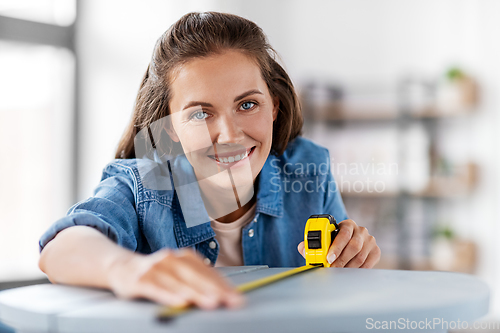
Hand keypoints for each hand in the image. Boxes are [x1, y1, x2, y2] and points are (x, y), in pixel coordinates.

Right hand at [107, 248, 243, 308]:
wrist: (120, 266)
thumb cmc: (155, 273)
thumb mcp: (176, 272)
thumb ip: (196, 280)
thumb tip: (222, 293)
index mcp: (182, 257)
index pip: (206, 272)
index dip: (222, 284)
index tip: (236, 296)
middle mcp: (169, 259)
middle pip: (195, 276)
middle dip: (214, 289)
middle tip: (229, 300)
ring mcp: (154, 268)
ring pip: (178, 282)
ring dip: (196, 293)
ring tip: (211, 302)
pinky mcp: (139, 280)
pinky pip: (156, 288)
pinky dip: (169, 295)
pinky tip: (180, 302)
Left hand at [297, 219, 379, 267]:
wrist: (349, 244)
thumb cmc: (335, 242)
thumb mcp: (325, 240)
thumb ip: (312, 244)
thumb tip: (302, 248)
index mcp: (347, 224)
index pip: (344, 234)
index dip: (336, 247)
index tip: (328, 258)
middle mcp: (361, 230)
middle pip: (354, 246)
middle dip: (341, 260)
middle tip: (332, 269)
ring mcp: (370, 241)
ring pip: (360, 257)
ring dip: (348, 267)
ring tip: (338, 273)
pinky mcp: (375, 251)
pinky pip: (368, 264)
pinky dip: (358, 270)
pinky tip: (349, 273)